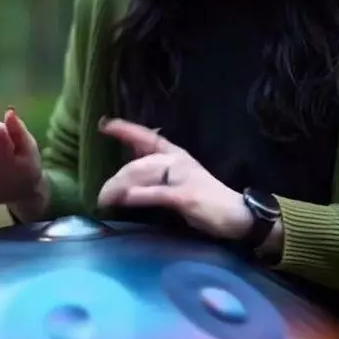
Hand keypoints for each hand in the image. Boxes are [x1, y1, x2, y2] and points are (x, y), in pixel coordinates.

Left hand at [97, 118, 252, 240]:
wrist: (237, 214)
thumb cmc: (206, 198)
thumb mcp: (178, 178)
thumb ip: (157, 169)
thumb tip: (131, 159)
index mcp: (176, 154)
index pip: (148, 136)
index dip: (125, 129)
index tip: (104, 124)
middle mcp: (178, 160)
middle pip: (139, 163)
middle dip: (116, 179)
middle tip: (101, 196)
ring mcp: (183, 177)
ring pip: (144, 175)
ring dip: (120, 188)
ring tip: (105, 200)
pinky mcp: (186, 196)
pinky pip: (157, 193)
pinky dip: (139, 195)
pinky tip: (125, 198)